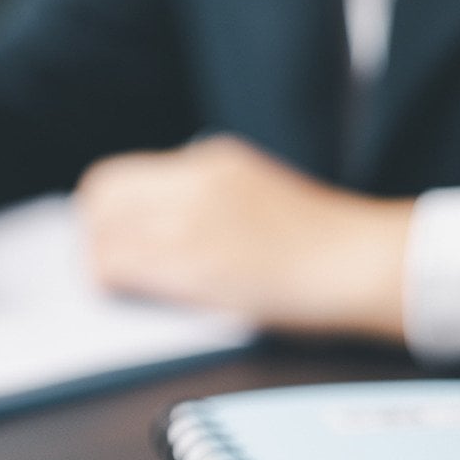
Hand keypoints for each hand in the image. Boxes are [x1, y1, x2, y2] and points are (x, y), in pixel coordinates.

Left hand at [77, 135, 413, 341]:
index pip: (118, 175)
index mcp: (210, 161)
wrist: (367, 263)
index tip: (106, 236)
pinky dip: (111, 282)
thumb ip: (205, 200)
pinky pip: (120, 266)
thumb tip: (150, 226)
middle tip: (101, 264)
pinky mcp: (195, 263)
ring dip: (98, 261)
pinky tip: (124, 298)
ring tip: (115, 285)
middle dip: (92, 233)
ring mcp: (193, 219)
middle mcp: (195, 180)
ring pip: (103, 233)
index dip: (102, 211)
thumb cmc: (321, 244)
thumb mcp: (256, 194)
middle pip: (100, 196)